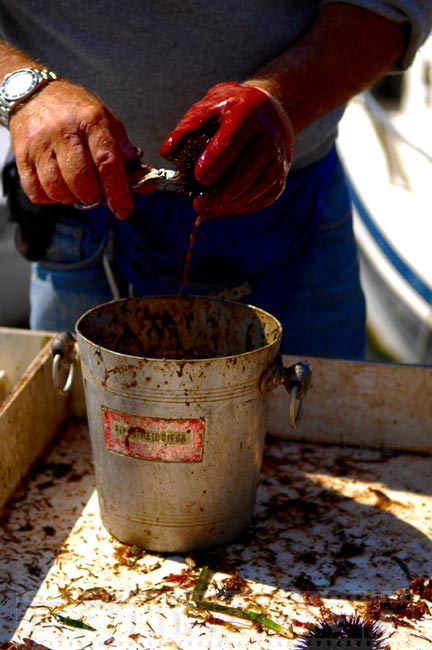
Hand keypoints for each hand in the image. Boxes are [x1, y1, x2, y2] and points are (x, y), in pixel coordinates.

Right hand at [9, 79, 146, 219]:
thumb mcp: (107, 124)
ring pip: (59, 191)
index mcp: (92, 122)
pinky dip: (51, 197)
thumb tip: (146, 185)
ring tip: (77, 187)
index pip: (107, 163)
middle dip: (94, 197)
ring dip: (72, 198)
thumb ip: (127, 155)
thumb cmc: (76, 114)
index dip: (118, 193)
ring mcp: (40, 145)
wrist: (34, 95)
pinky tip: (58, 185)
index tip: (124, 210)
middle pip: (82, 182)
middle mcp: (64, 132)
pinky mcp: (22, 157)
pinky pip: (38, 193)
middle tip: (97, 193)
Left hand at [160, 81, 293, 217]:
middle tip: (198, 204)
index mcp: (249, 111)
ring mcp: (279, 157)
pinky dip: (242, 207)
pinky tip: (222, 209)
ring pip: (258, 187)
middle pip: (248, 168)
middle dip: (222, 191)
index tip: (199, 178)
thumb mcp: (207, 108)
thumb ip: (187, 128)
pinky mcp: (281, 176)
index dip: (216, 161)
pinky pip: (264, 197)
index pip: (234, 138)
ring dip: (231, 203)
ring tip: (206, 209)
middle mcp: (270, 134)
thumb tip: (168, 152)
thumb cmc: (230, 110)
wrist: (268, 111)